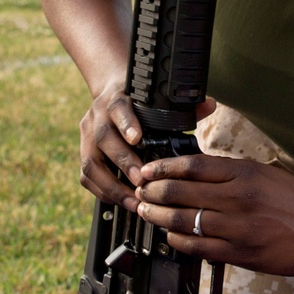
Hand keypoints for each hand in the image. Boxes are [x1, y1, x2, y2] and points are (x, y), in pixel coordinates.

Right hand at [78, 87, 214, 209]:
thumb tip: (209, 106)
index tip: (138, 139)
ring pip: (90, 162)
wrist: (112, 92)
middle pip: (103, 138)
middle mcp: (98, 116)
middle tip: (141, 181)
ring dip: (111, 185)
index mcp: (117, 99)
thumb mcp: (158, 98)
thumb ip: (184, 105)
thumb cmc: (139, 100)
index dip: (126, 123)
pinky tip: (122, 202)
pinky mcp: (83, 152)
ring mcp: (87, 135)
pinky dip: (103, 192)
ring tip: (133, 200)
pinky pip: (86, 176)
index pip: (118, 108)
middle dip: (122, 161)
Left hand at [135, 153, 293, 275]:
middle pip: (181, 192)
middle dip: (152, 192)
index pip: (193, 165)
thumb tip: (196, 172)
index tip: (148, 169)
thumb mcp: (267, 175)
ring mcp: (238, 229)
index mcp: (246, 174)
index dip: (163, 167)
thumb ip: (233, 174)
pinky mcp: (241, 255)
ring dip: (158, 216)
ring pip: (183, 221)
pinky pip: (198, 247)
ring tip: (146, 212)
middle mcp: (239, 199)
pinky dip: (178, 240)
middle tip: (139, 191)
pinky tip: (170, 235)